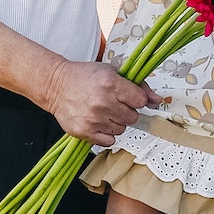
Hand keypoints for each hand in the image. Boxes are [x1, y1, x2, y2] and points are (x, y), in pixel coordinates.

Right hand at [39, 59, 157, 145]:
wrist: (56, 85)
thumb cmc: (85, 77)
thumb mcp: (112, 72)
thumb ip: (138, 86)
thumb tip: (158, 100)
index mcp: (111, 84)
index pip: (140, 101)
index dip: (136, 99)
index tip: (128, 97)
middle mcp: (103, 102)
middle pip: (133, 117)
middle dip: (127, 111)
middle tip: (113, 104)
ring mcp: (93, 119)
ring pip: (122, 130)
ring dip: (116, 122)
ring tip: (103, 111)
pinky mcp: (85, 131)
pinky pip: (109, 141)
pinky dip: (106, 133)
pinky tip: (98, 121)